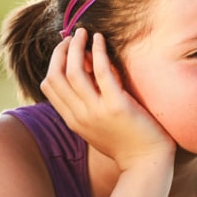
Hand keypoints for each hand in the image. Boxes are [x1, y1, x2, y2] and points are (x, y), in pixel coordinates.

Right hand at [40, 28, 174, 170]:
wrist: (147, 163)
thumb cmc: (128, 144)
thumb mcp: (98, 128)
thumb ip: (88, 107)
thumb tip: (87, 78)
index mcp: (73, 121)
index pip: (49, 86)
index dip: (55, 63)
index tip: (66, 50)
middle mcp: (79, 116)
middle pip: (55, 76)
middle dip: (61, 51)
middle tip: (73, 37)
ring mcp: (96, 111)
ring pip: (73, 71)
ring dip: (76, 47)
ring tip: (84, 32)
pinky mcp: (117, 106)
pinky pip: (101, 72)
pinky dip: (98, 51)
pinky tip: (100, 39)